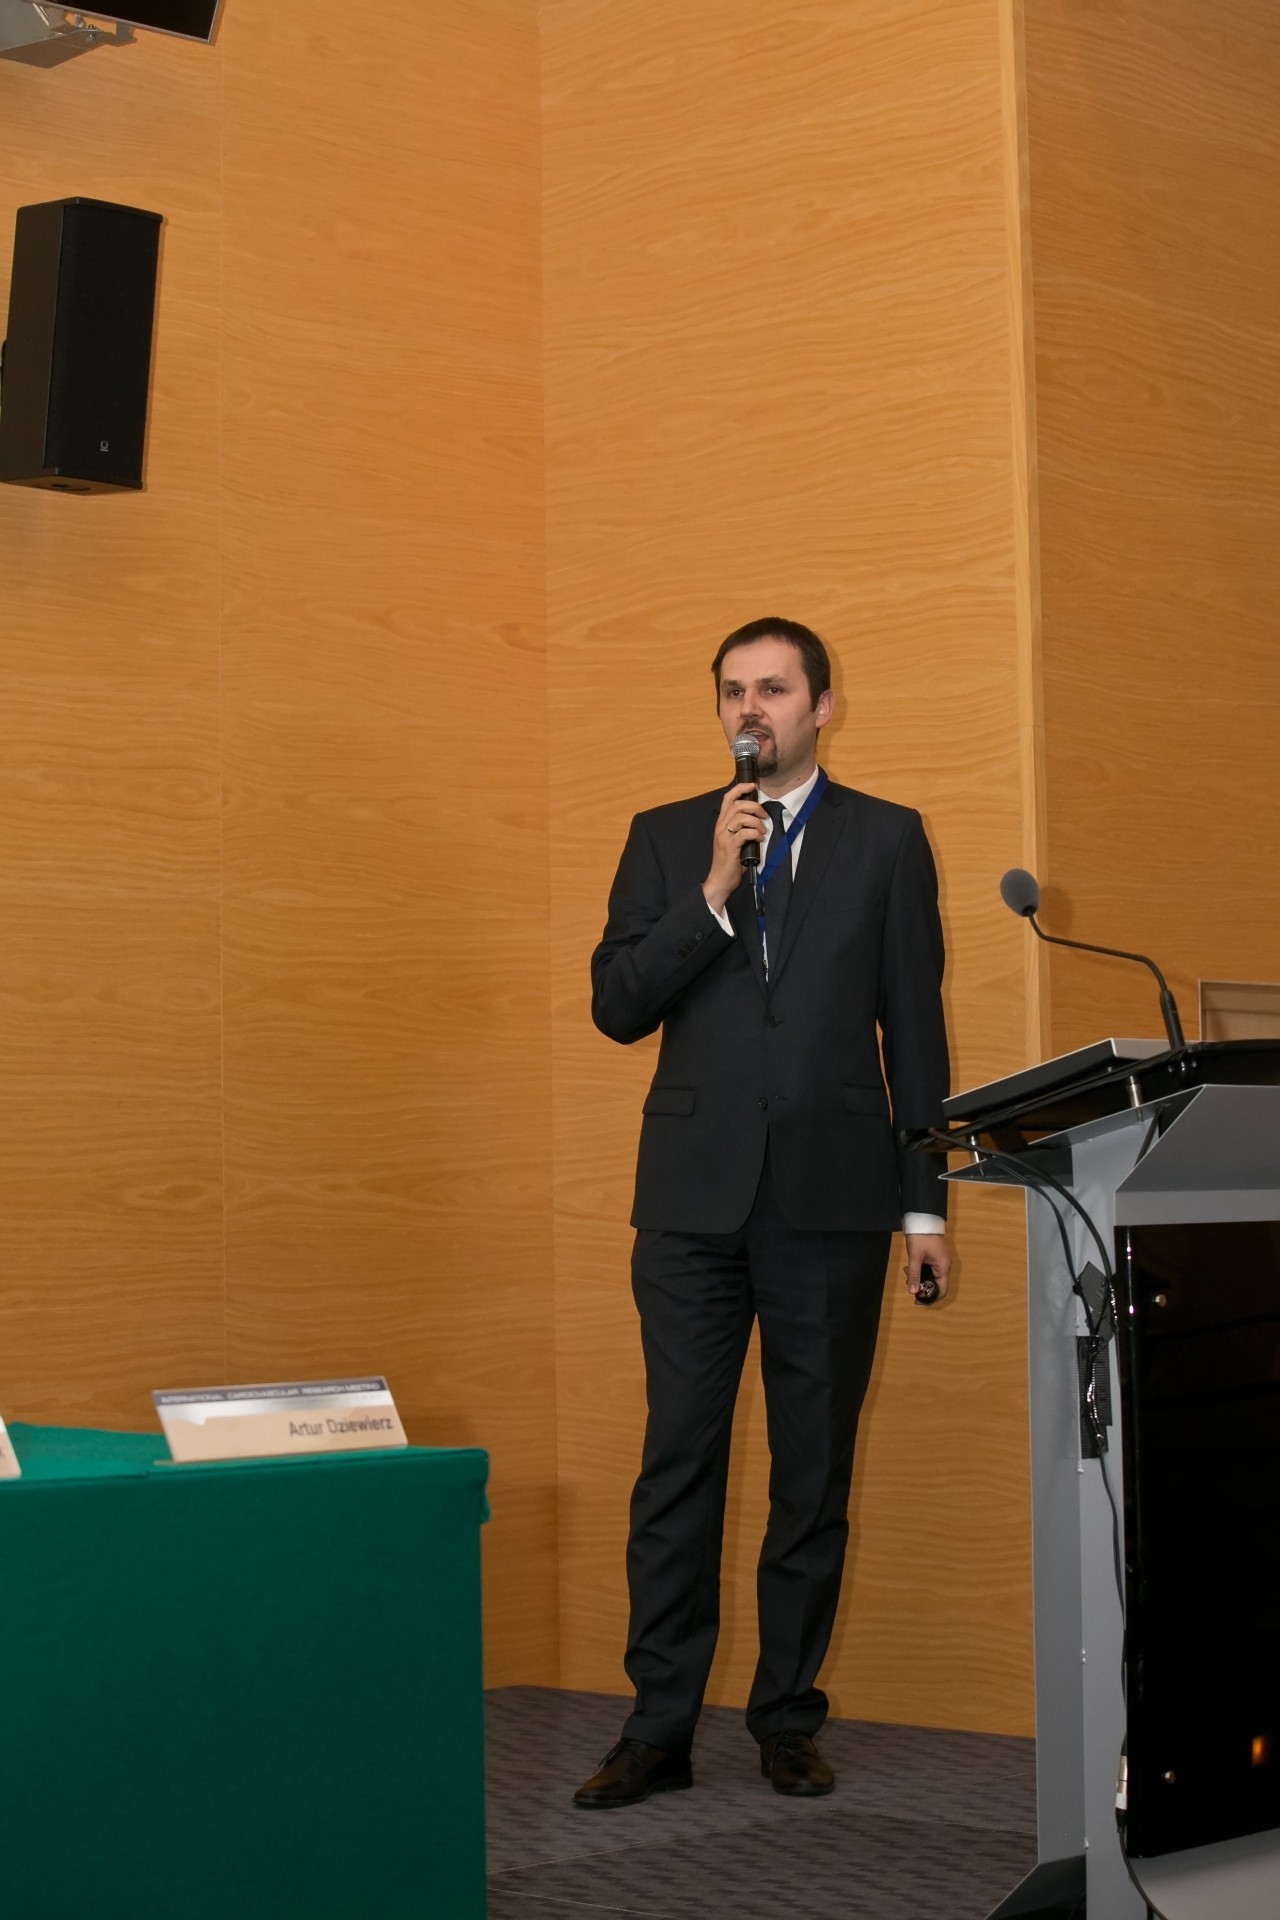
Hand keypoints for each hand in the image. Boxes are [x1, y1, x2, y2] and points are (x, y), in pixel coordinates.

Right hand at [703, 781, 767, 913]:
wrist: (720, 880)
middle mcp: (720, 826)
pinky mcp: (730, 846)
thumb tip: (759, 821)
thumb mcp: (734, 841)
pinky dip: (756, 834)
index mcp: (721, 823)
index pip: (728, 798)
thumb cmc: (729, 862)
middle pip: (738, 805)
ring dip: (756, 822)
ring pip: (742, 817)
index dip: (740, 788)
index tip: (753, 785)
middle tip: (764, 816)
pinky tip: (760, 839)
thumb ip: (742, 829)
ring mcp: (724, 836)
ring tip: (762, 831)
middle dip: (755, 806)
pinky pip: (745, 833)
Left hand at [904, 1233, 950, 1300]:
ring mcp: (939, 1262)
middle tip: (909, 1283)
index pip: (942, 1290)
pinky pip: (927, 1270)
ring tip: (907, 1272)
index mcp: (943, 1268)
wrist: (923, 1219)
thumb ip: (915, 1274)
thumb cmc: (921, 1237)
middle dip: (922, 1287)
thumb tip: (912, 1292)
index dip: (931, 1298)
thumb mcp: (915, 1256)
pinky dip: (919, 1271)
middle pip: (935, 1285)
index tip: (917, 1300)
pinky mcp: (933, 1258)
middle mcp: (943, 1267)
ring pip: (930, 1277)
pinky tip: (909, 1267)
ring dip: (918, 1278)